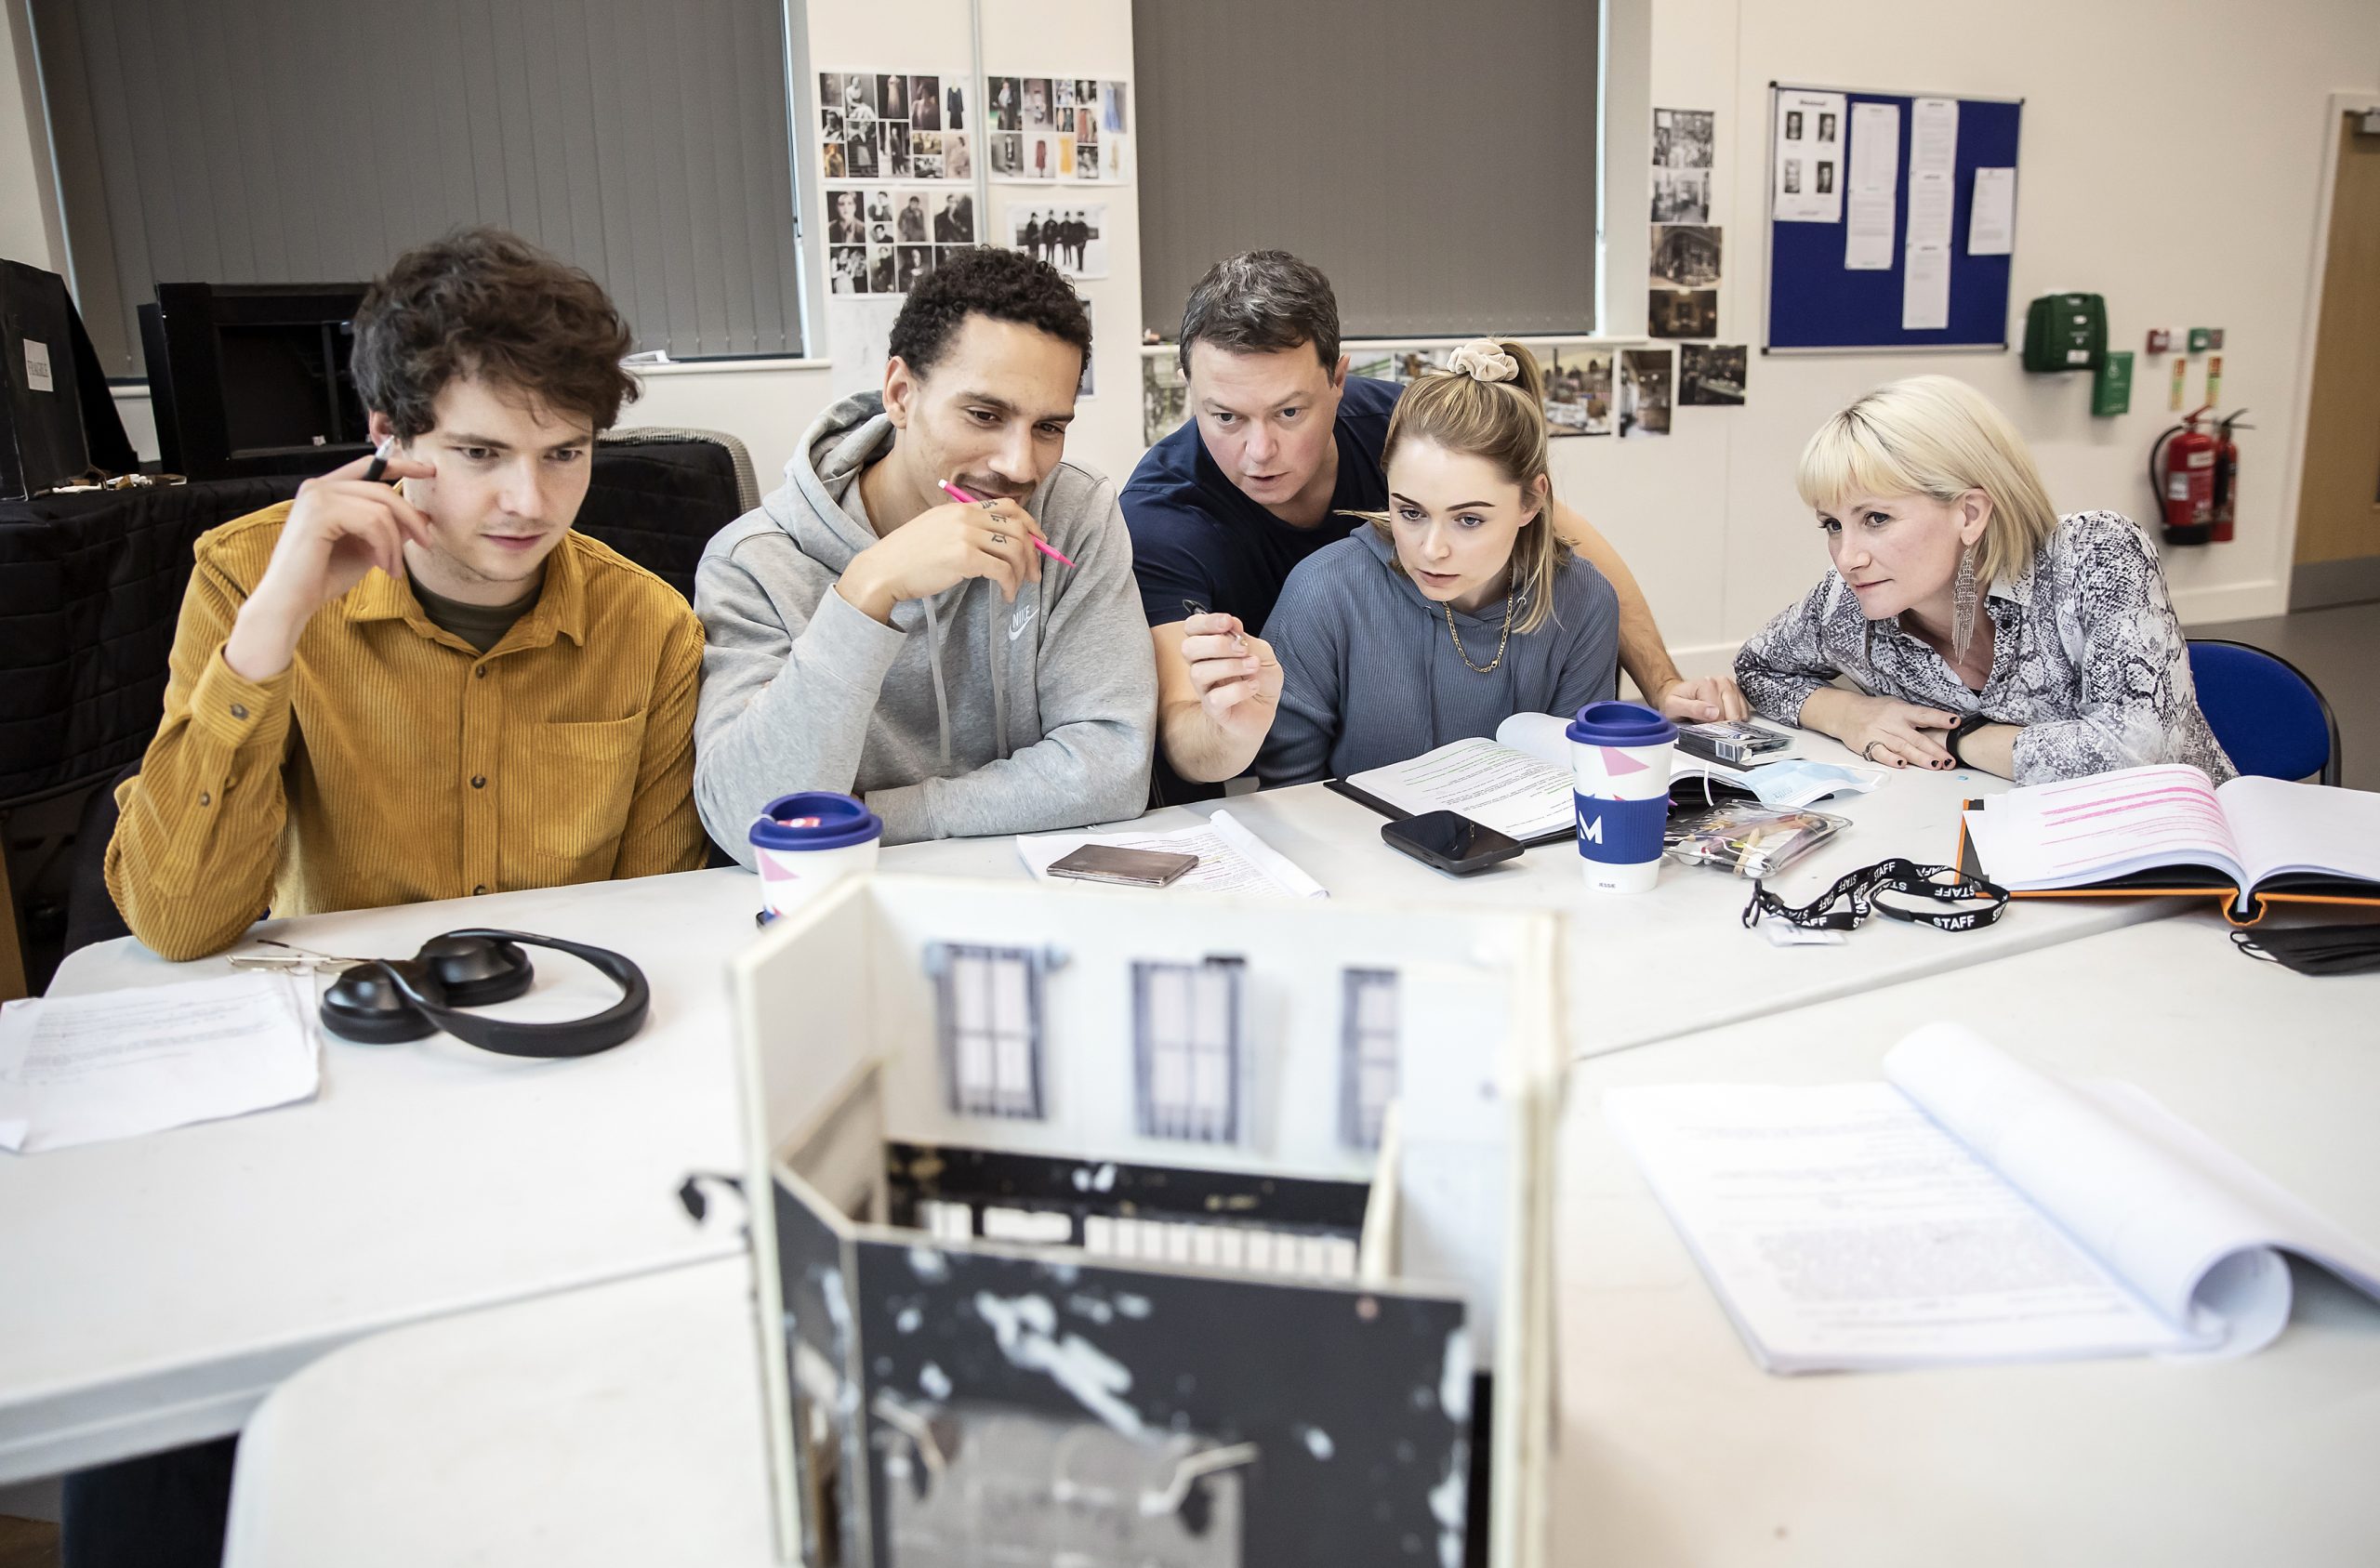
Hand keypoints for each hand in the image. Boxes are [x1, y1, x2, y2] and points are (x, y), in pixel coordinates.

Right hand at [224, 447, 435, 679]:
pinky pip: (372, 522)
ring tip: (393, 568)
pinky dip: (385, 546)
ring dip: (395, 543)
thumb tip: (423, 517)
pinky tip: (382, 566)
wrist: (291, 601)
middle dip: (410, 518)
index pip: (369, 466)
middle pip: (382, 489)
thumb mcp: (367, 548)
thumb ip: (389, 529)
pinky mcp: (320, 512)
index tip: (429, 471)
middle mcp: (318, 487)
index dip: (401, 465)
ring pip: (381, 509)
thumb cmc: (324, 576)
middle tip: (426, 543)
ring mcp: (317, 496)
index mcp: (326, 491)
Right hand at [839, 496, 1043, 623]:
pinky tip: (1005, 594)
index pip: (1009, 507)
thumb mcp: (936, 528)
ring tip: (1017, 586)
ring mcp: (965, 535)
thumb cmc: (907, 557)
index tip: (1039, 542)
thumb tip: (997, 543)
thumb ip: (963, 528)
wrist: (883, 570)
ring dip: (1022, 571)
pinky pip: (1002, 570)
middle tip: (1033, 573)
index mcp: (961, 508)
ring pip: (1014, 549)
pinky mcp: (964, 558)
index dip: (1030, 524)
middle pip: (1018, 528)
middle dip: (1033, 552)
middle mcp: (966, 517)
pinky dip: (1010, 584)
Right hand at [1181, 612, 1281, 743]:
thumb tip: (1233, 625)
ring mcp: (1205, 689)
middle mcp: (1202, 666)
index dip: (1205, 622)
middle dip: (1217, 644)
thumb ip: (1247, 639)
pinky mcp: (1214, 709)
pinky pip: (1215, 698)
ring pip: (1199, 672)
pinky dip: (1239, 690)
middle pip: (1188, 648)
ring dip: (1231, 666)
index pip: (1192, 628)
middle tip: (1243, 649)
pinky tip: (1253, 687)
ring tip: (1253, 667)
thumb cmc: (1259, 679)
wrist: (1264, 711)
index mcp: (1210, 647)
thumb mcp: (1263, 653)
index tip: (1228, 622)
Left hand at [1653, 673, 1749, 722]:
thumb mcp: (1674, 706)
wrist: (1675, 694)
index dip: (1709, 725)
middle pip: (1733, 714)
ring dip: (1729, 721)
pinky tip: (1723, 717)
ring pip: (1740, 713)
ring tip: (1713, 718)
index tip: (1698, 723)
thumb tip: (1713, 713)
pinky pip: (1744, 711)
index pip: (1719, 715)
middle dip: (1721, 723)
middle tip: (1705, 721)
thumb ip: (1692, 709)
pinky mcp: (1737, 692)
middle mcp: (1722, 682)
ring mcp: (1731, 686)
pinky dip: (1736, 718)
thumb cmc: (1674, 701)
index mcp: (1708, 684)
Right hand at [1832, 694, 1960, 769]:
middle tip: (1949, 760)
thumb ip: (1914, 715)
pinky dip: (1891, 759)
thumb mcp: (1895, 705)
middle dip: (1935, 749)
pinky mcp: (1867, 744)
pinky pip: (1880, 753)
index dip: (1940, 718)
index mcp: (1901, 710)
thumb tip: (1940, 723)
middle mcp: (1891, 722)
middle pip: (1916, 737)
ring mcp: (1879, 733)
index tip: (1955, 722)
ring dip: (1919, 757)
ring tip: (1935, 765)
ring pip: (1902, 747)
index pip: (1924, 714)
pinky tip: (1902, 764)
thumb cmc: (1875, 710)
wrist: (1845, 712)